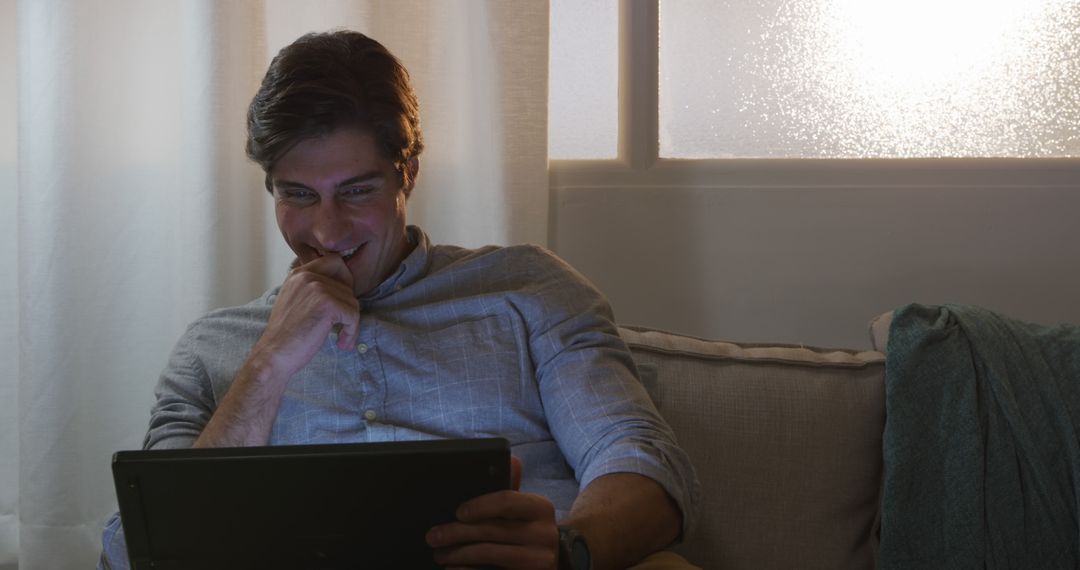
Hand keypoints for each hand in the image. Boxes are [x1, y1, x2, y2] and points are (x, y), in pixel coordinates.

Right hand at [252, 254, 359, 379]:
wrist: (274, 355)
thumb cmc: (286, 335)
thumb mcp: (296, 302)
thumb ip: (313, 290)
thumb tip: (344, 286)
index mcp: (298, 274)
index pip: (334, 261)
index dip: (344, 281)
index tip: (341, 303)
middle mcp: (306, 276)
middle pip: (347, 283)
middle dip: (348, 305)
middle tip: (343, 324)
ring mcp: (317, 288)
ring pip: (352, 301)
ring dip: (351, 323)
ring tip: (341, 339)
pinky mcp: (327, 304)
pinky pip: (353, 315)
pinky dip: (351, 331)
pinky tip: (342, 343)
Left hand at [427, 456, 559, 569]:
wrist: (550, 560)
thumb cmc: (527, 530)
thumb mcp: (523, 509)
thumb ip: (511, 487)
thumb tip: (512, 460)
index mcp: (541, 508)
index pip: (507, 501)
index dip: (479, 506)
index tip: (458, 512)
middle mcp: (545, 533)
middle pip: (492, 529)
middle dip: (457, 532)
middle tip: (433, 536)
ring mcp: (539, 559)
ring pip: (489, 553)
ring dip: (458, 553)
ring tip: (440, 553)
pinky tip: (453, 568)